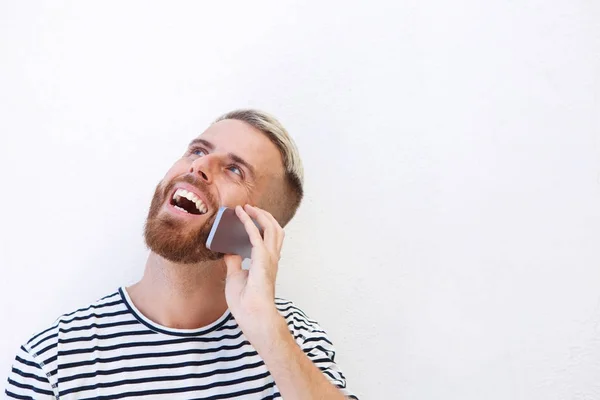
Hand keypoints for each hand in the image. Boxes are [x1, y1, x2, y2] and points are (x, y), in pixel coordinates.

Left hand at [223, 204, 285, 341]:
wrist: (252, 316)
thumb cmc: (246, 303)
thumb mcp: (235, 277)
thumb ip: (234, 262)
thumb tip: (228, 250)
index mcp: (267, 263)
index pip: (268, 238)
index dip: (261, 225)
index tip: (248, 217)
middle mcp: (271, 258)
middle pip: (275, 229)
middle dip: (264, 216)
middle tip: (251, 208)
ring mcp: (269, 258)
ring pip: (272, 228)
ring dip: (260, 215)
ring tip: (248, 208)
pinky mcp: (262, 259)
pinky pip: (256, 235)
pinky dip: (248, 222)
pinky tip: (240, 215)